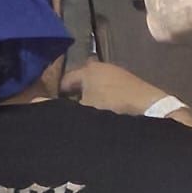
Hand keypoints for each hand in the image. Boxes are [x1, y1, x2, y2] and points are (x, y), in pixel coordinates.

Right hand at [64, 61, 191, 128]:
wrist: (153, 112)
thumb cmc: (112, 109)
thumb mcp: (82, 113)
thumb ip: (60, 111)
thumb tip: (38, 104)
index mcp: (88, 70)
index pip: (63, 81)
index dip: (55, 97)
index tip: (53, 114)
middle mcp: (103, 68)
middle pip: (80, 86)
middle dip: (73, 101)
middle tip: (69, 120)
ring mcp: (120, 76)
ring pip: (96, 91)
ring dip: (91, 105)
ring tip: (87, 124)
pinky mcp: (132, 87)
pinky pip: (110, 96)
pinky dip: (105, 106)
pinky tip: (106, 121)